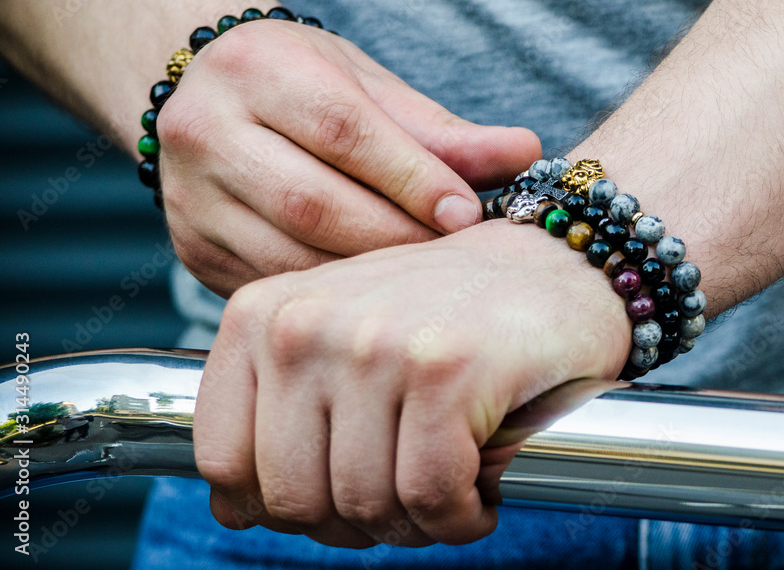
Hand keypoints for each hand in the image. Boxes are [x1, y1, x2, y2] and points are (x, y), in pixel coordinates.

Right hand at [156, 19, 540, 295]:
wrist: (206, 96)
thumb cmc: (304, 83)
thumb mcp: (368, 86)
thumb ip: (442, 128)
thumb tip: (528, 153)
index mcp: (255, 68)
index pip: (342, 129)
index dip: (412, 177)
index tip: (469, 213)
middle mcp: (204, 129)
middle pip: (313, 202)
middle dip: (398, 237)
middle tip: (458, 261)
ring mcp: (189, 198)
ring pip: (291, 257)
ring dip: (369, 281)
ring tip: (427, 285)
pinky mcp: (193, 251)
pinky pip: (275, 287)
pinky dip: (333, 299)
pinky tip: (376, 299)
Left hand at [193, 218, 630, 546]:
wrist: (555, 265)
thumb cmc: (448, 314)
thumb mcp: (340, 344)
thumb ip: (278, 417)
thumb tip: (232, 512)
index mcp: (262, 315)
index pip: (223, 461)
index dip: (281, 505)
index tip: (341, 491)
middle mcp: (305, 323)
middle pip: (292, 499)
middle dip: (357, 523)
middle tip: (410, 497)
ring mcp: (375, 342)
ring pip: (365, 505)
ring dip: (418, 523)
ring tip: (452, 484)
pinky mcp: (446, 368)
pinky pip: (431, 496)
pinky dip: (464, 515)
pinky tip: (483, 485)